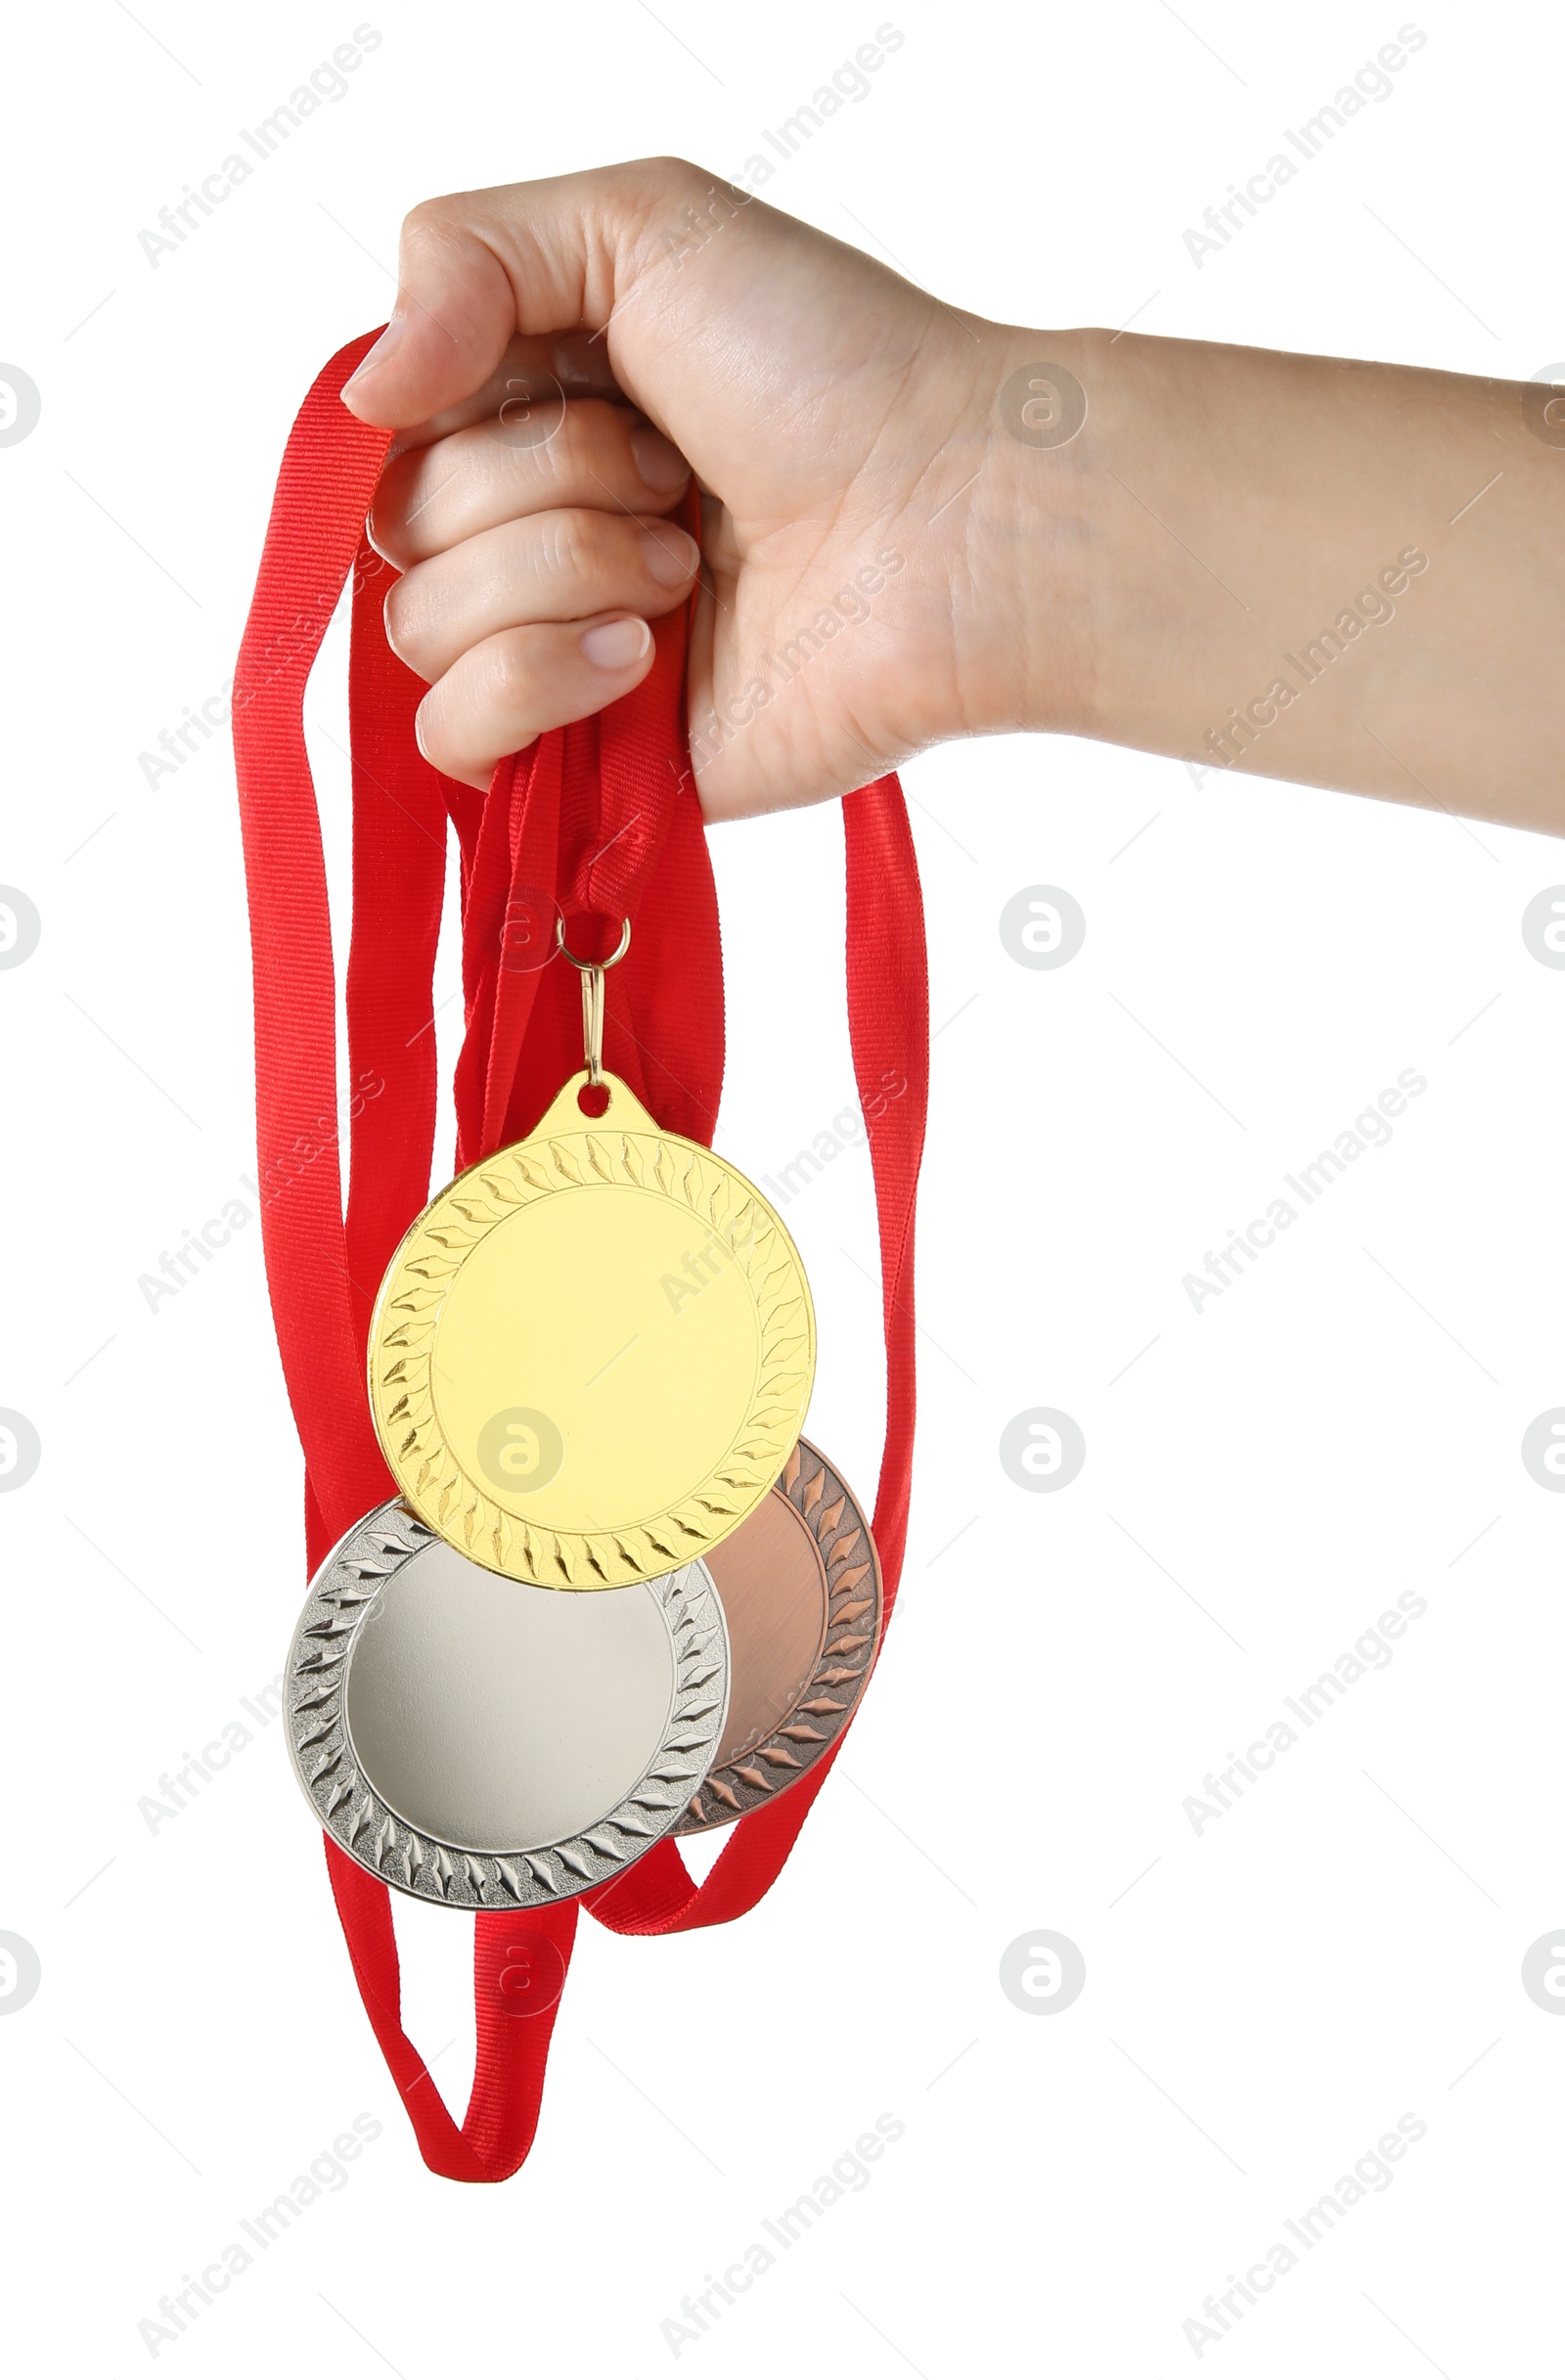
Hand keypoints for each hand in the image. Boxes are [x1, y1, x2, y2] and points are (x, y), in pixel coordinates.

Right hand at [343, 157, 1060, 815]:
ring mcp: (561, 654)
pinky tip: (640, 659)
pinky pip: (452, 739)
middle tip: (676, 478)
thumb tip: (362, 400)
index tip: (586, 379)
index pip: (390, 427)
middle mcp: (539, 534)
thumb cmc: (835, 368)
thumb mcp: (640, 220)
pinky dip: (532, 683)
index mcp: (538, 411)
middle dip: (538, 485)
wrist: (950, 524)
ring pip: (416, 630)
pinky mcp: (590, 762)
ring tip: (687, 570)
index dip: (454, 401)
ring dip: (555, 574)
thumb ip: (459, 251)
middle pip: (397, 528)